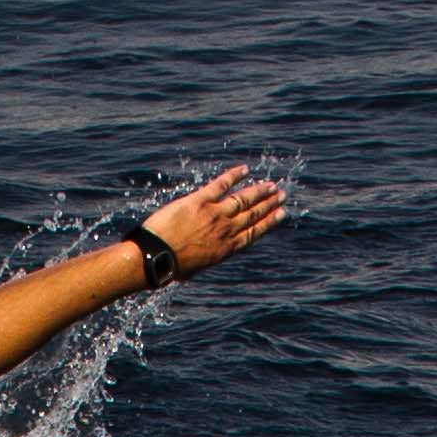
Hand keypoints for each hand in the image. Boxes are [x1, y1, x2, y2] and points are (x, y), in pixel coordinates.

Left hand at [144, 165, 287, 276]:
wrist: (154, 257)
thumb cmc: (170, 267)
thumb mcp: (197, 267)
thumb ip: (208, 255)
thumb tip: (210, 251)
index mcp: (225, 249)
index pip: (253, 233)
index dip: (269, 222)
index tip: (281, 214)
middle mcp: (225, 231)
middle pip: (252, 214)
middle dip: (268, 204)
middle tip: (281, 195)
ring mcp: (214, 214)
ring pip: (243, 199)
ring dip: (259, 191)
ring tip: (271, 184)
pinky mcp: (200, 201)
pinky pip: (221, 184)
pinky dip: (234, 176)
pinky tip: (245, 169)